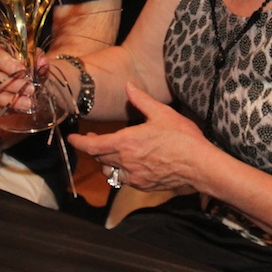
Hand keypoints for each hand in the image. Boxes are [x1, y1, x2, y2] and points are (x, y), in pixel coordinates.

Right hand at [0, 48, 45, 122]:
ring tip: (27, 103)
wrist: (27, 83)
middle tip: (31, 89)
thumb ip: (38, 59)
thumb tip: (42, 63)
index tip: (23, 71)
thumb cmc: (27, 67)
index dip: (8, 64)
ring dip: (10, 100)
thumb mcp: (34, 60)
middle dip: (13, 84)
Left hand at [68, 83, 208, 192]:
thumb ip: (141, 100)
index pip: (92, 146)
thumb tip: (129, 86)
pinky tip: (128, 164)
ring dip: (105, 161)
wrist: (200, 166)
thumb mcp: (161, 113)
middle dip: (92, 148)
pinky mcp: (144, 186)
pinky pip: (123, 180)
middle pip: (99, 158)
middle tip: (92, 139)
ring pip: (109, 171)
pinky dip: (120, 172)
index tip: (72, 138)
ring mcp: (134, 177)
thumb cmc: (182, 138)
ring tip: (109, 151)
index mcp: (126, 143)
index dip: (79, 142)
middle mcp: (126, 162)